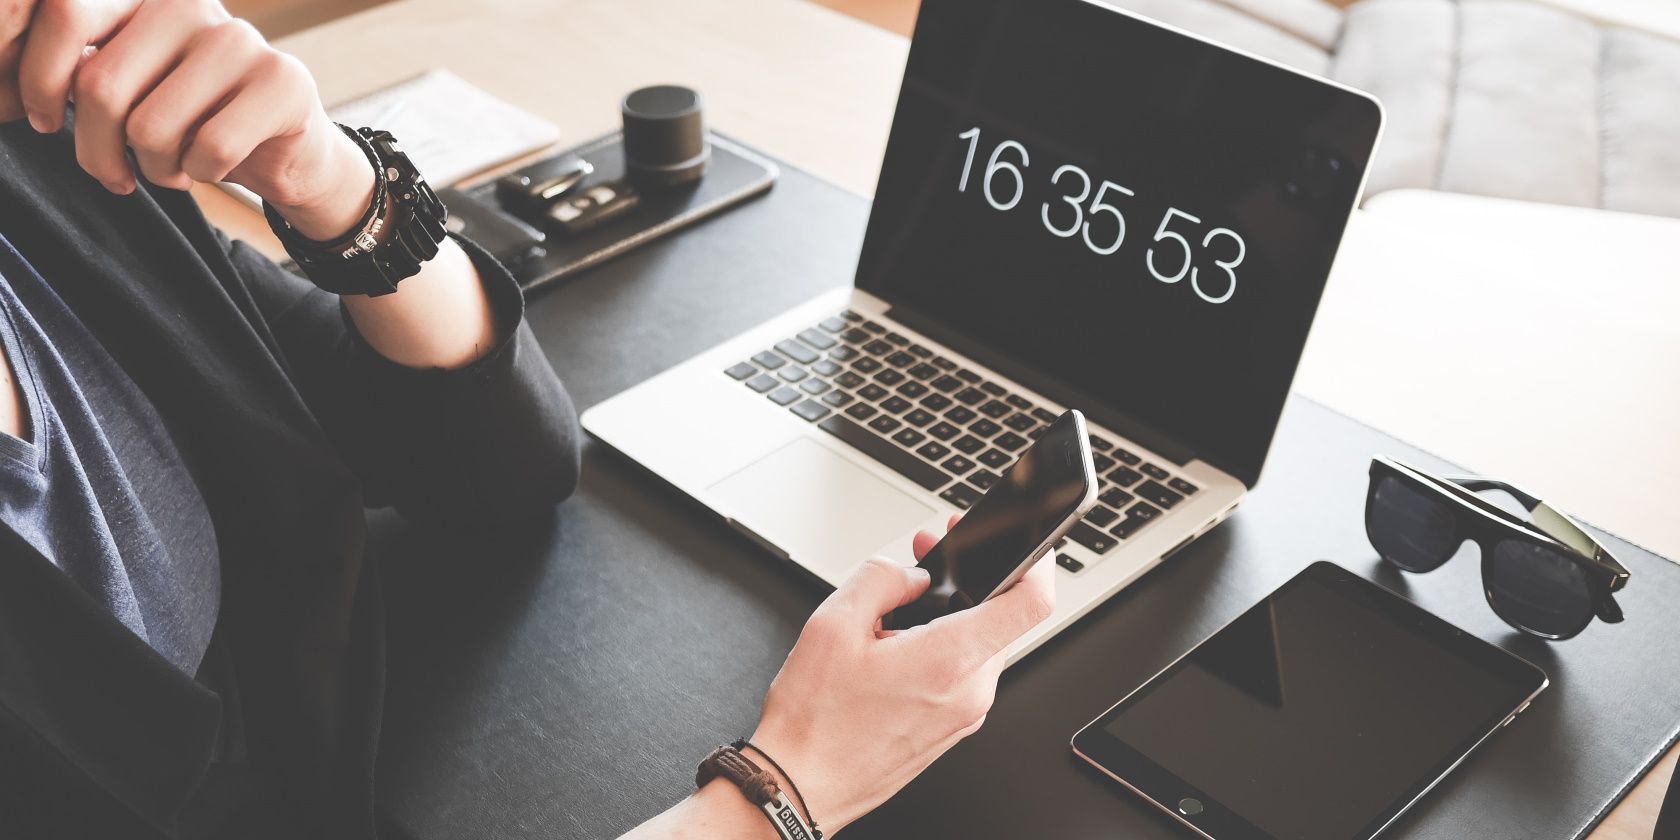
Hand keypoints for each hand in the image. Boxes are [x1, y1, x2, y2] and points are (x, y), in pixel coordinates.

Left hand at [1, 0, 371, 238]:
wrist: (287, 149)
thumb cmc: (191, 121)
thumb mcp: (126, 88)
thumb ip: (80, 74)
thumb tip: (10, 95)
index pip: (65, 14)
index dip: (35, 79)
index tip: (40, 121)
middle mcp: (188, 4)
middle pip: (100, 85)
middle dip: (95, 151)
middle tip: (112, 174)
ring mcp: (239, 40)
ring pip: (152, 126)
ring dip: (153, 169)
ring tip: (170, 168)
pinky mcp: (282, 81)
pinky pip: (209, 148)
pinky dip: (200, 174)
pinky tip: (211, 168)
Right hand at [748, 516, 1055, 833]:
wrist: (801, 787)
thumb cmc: (813, 722)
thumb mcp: (832, 625)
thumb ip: (881, 578)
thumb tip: (911, 573)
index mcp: (949, 661)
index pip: (1030, 603)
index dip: (1034, 560)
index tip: (1021, 542)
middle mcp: (970, 692)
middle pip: (1001, 617)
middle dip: (967, 578)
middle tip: (926, 555)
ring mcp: (965, 715)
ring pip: (980, 644)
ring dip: (951, 614)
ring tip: (897, 609)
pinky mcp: (952, 728)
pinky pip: (965, 673)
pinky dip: (943, 647)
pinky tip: (898, 645)